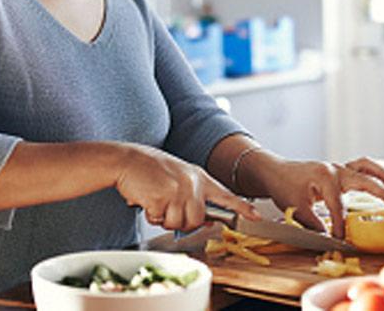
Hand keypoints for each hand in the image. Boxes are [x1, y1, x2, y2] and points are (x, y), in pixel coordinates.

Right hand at [113, 143, 260, 231]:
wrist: (126, 160)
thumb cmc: (149, 170)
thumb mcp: (178, 177)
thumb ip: (194, 195)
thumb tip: (208, 220)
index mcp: (198, 176)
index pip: (226, 195)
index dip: (242, 208)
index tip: (256, 217)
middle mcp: (192, 183)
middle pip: (197, 219)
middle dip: (181, 220)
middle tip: (166, 206)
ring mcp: (178, 190)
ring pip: (179, 223)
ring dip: (164, 218)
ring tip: (155, 200)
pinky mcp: (162, 198)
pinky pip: (160, 220)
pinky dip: (151, 215)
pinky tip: (146, 200)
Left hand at [242, 155, 383, 238]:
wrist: (274, 171)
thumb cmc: (283, 186)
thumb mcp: (295, 208)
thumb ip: (313, 224)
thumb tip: (330, 239)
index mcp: (323, 177)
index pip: (338, 206)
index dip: (341, 225)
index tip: (342, 240)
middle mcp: (334, 169)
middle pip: (363, 180)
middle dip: (382, 193)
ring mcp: (338, 167)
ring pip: (365, 166)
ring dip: (383, 176)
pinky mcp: (338, 170)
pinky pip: (360, 167)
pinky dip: (374, 173)